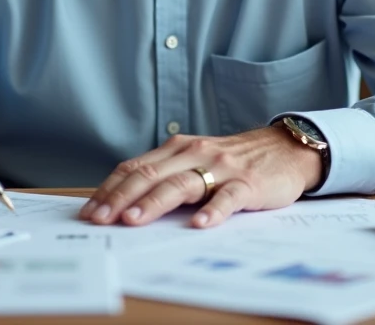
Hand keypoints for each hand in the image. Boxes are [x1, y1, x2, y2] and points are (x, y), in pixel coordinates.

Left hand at [79, 125, 322, 228]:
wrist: (284, 149)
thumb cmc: (233, 161)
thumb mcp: (195, 161)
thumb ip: (166, 175)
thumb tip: (123, 202)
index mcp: (177, 149)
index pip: (135, 168)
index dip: (110, 189)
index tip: (90, 211)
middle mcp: (195, 154)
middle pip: (151, 175)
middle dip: (121, 198)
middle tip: (101, 219)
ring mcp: (222, 168)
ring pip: (181, 184)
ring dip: (154, 203)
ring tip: (134, 220)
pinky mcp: (248, 184)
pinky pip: (228, 197)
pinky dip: (213, 210)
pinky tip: (200, 224)